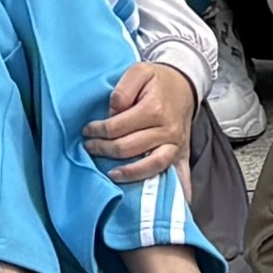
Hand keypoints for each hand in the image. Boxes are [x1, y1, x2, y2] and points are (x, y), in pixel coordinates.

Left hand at [86, 58, 198, 184]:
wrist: (185, 83)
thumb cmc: (158, 79)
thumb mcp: (139, 71)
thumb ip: (122, 90)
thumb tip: (112, 113)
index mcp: (154, 108)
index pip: (117, 128)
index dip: (97, 131)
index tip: (87, 131)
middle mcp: (167, 129)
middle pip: (128, 149)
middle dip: (103, 150)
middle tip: (90, 147)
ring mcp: (176, 143)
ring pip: (149, 166)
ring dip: (127, 173)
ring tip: (110, 174)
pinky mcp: (182, 152)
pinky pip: (178, 173)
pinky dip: (177, 188)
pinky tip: (169, 201)